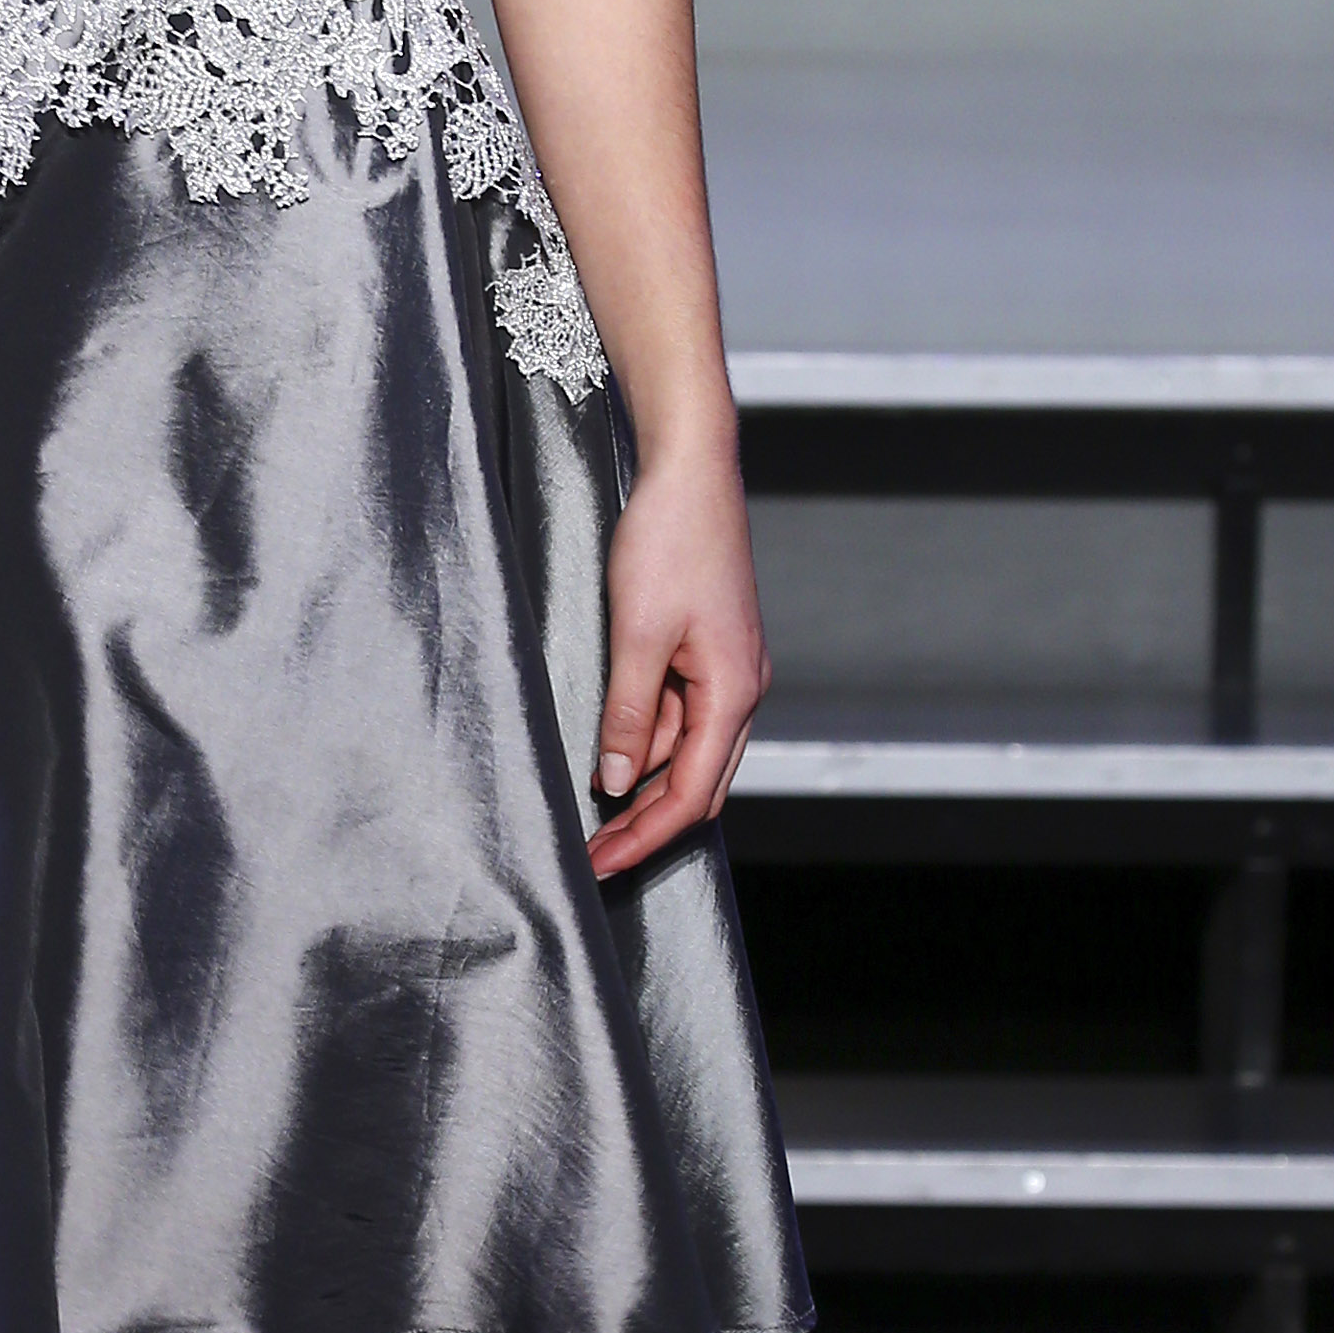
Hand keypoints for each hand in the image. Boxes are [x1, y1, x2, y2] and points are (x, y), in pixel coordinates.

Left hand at [590, 441, 767, 883]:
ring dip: (644, 784)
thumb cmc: (670, 539)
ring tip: (591, 811)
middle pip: (699, 785)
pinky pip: (681, 716)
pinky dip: (647, 740)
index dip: (644, 836)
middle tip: (594, 855)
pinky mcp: (709, 652)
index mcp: (733, 691)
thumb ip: (628, 712)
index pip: (691, 794)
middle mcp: (742, 689)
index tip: (599, 863)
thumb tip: (616, 780)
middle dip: (647, 825)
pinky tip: (610, 749)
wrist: (690, 469)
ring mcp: (728, 671)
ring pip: (688, 753)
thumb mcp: (637, 632)